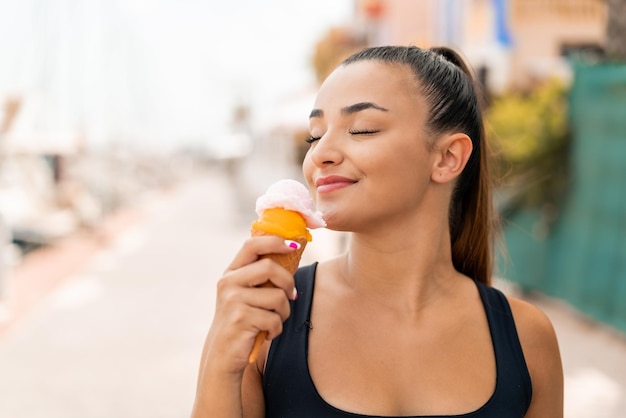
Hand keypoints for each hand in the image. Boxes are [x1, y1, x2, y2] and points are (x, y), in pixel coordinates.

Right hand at [203, 236, 298, 374]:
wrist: (223, 355)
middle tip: (290, 296)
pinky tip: (267, 334)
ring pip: (277, 296)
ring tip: (274, 321)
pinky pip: (274, 319)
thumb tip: (292, 250)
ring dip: (284, 312)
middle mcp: (228, 282)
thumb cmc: (243, 321)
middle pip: (270, 267)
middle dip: (288, 283)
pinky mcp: (240, 319)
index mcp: (231, 273)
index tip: (292, 246)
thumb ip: (261, 275)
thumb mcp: (246, 294)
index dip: (275, 241)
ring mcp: (232, 300)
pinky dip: (277, 330)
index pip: (252, 245)